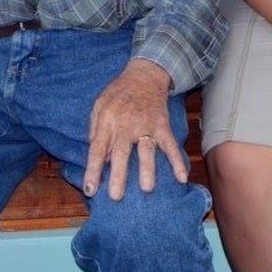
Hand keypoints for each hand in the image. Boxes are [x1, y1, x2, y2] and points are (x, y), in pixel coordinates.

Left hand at [83, 58, 183, 200]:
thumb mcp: (99, 105)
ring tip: (147, 188)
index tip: (89, 190)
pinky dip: (177, 160)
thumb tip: (98, 158)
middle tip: (116, 196)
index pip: (97, 148)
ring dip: (147, 169)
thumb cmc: (117, 94)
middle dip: (118, 175)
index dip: (93, 170)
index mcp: (107, 120)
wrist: (144, 75)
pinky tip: (181, 177)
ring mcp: (146, 125)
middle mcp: (126, 124)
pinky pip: (170, 144)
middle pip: (121, 152)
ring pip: (146, 150)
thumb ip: (95, 130)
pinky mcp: (162, 125)